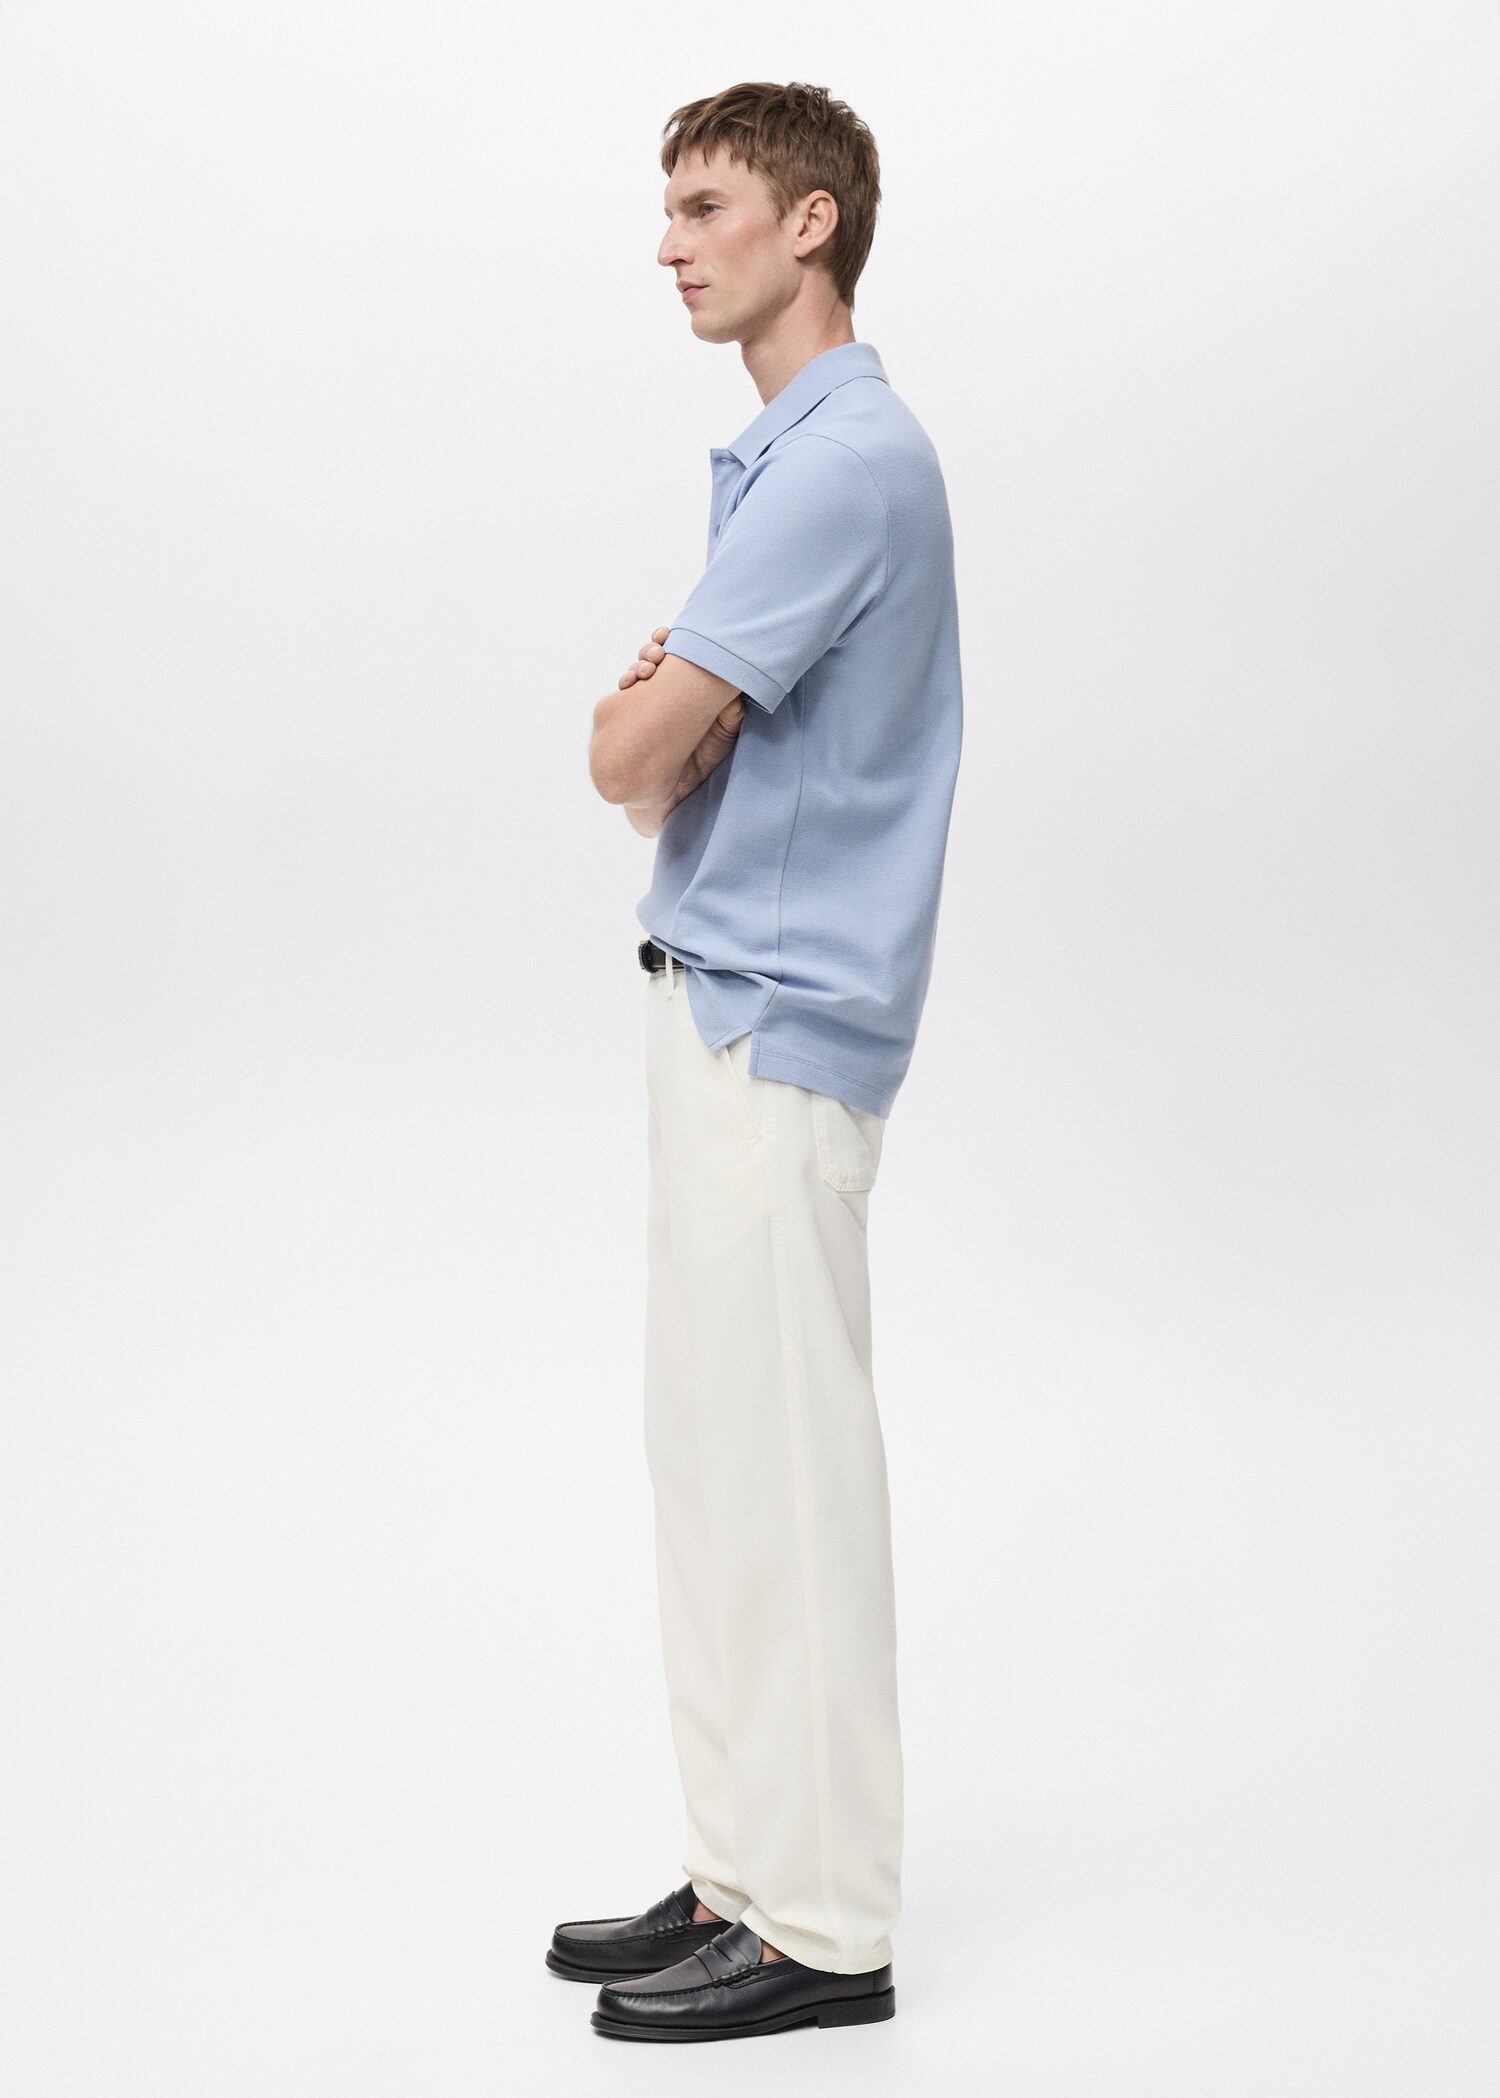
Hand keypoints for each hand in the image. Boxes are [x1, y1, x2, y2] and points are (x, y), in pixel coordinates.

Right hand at [620, 626, 745, 829]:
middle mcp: (663, 694)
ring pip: (636, 673)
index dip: (671, 643)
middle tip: (656, 654)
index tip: (669, 637)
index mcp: (686, 693)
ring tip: (644, 670)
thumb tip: (736, 698)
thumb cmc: (700, 766)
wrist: (670, 798)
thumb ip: (729, 720)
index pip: (678, 659)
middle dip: (651, 651)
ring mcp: (643, 706)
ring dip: (638, 665)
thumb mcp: (720, 742)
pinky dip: (625, 683)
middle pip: (653, 660)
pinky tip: (629, 682)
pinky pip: (622, 696)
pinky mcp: (627, 719)